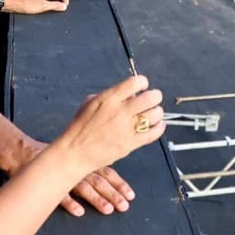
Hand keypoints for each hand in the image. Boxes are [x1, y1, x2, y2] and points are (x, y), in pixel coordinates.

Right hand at [11, 138, 137, 216]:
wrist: (24, 153)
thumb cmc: (53, 156)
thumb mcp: (75, 156)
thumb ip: (91, 164)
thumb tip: (110, 177)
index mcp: (85, 161)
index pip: (107, 172)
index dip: (119, 184)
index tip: (130, 195)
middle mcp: (77, 167)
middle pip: (99, 181)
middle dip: (113, 194)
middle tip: (124, 206)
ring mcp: (63, 175)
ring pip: (83, 187)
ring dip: (96, 199)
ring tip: (108, 210)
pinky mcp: (48, 183)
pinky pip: (59, 194)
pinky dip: (70, 202)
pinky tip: (79, 211)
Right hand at [56, 75, 162, 202]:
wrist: (76, 151)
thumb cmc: (80, 126)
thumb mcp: (90, 103)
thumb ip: (110, 96)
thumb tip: (128, 94)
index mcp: (109, 98)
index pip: (135, 82)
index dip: (142, 82)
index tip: (141, 87)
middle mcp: (121, 111)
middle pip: (151, 97)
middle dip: (154, 96)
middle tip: (152, 99)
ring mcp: (127, 128)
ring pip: (154, 114)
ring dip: (157, 112)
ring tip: (153, 113)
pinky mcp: (131, 143)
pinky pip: (153, 134)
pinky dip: (159, 128)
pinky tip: (158, 125)